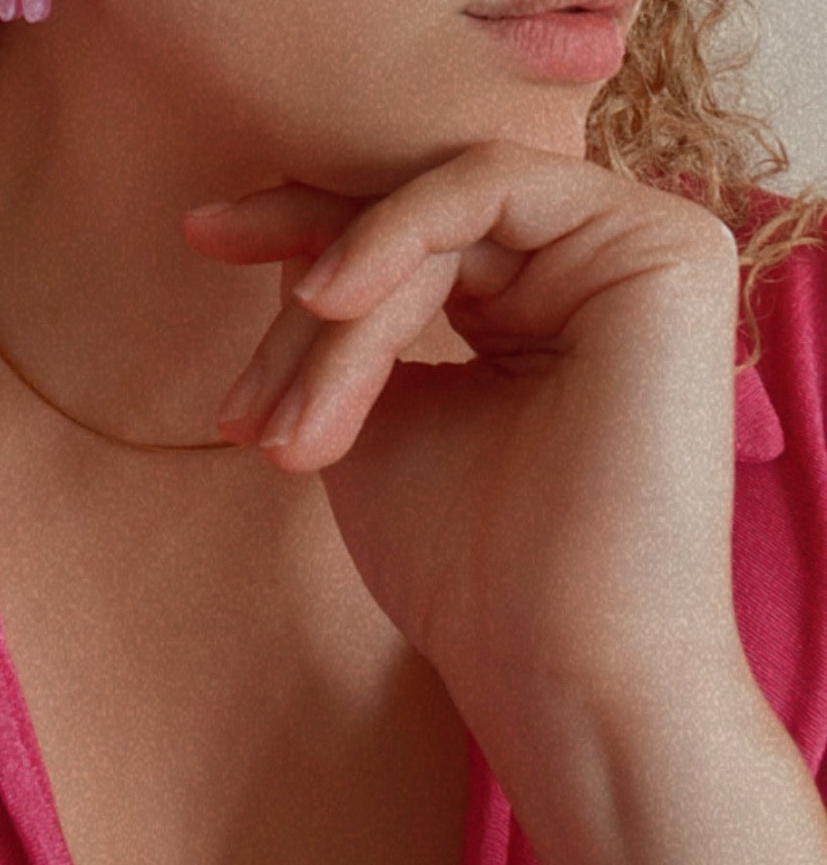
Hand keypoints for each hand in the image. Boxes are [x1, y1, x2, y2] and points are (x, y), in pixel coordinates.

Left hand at [182, 140, 744, 733]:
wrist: (559, 675)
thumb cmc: (468, 569)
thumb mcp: (372, 409)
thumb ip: (344, 310)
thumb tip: (288, 220)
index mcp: (551, 294)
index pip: (414, 224)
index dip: (301, 220)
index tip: (200, 235)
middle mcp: (605, 257)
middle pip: (417, 213)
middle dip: (303, 291)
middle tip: (237, 396)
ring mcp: (642, 245)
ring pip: (436, 214)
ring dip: (337, 315)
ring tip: (287, 430)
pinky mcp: (665, 248)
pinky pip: (487, 188)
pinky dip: (389, 237)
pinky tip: (327, 303)